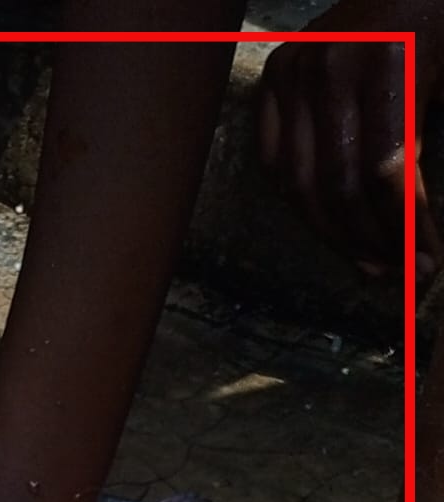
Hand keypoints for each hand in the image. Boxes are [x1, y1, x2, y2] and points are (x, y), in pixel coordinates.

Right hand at [257, 3, 442, 278]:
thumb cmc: (442, 24)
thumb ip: (430, 142)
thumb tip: (418, 233)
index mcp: (386, 58)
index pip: (385, 171)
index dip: (404, 229)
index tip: (426, 267)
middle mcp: (328, 65)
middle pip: (339, 186)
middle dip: (372, 242)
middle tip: (399, 275)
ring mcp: (294, 71)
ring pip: (300, 186)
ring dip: (336, 237)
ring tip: (370, 263)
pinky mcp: (275, 77)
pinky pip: (276, 164)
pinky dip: (301, 204)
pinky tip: (335, 226)